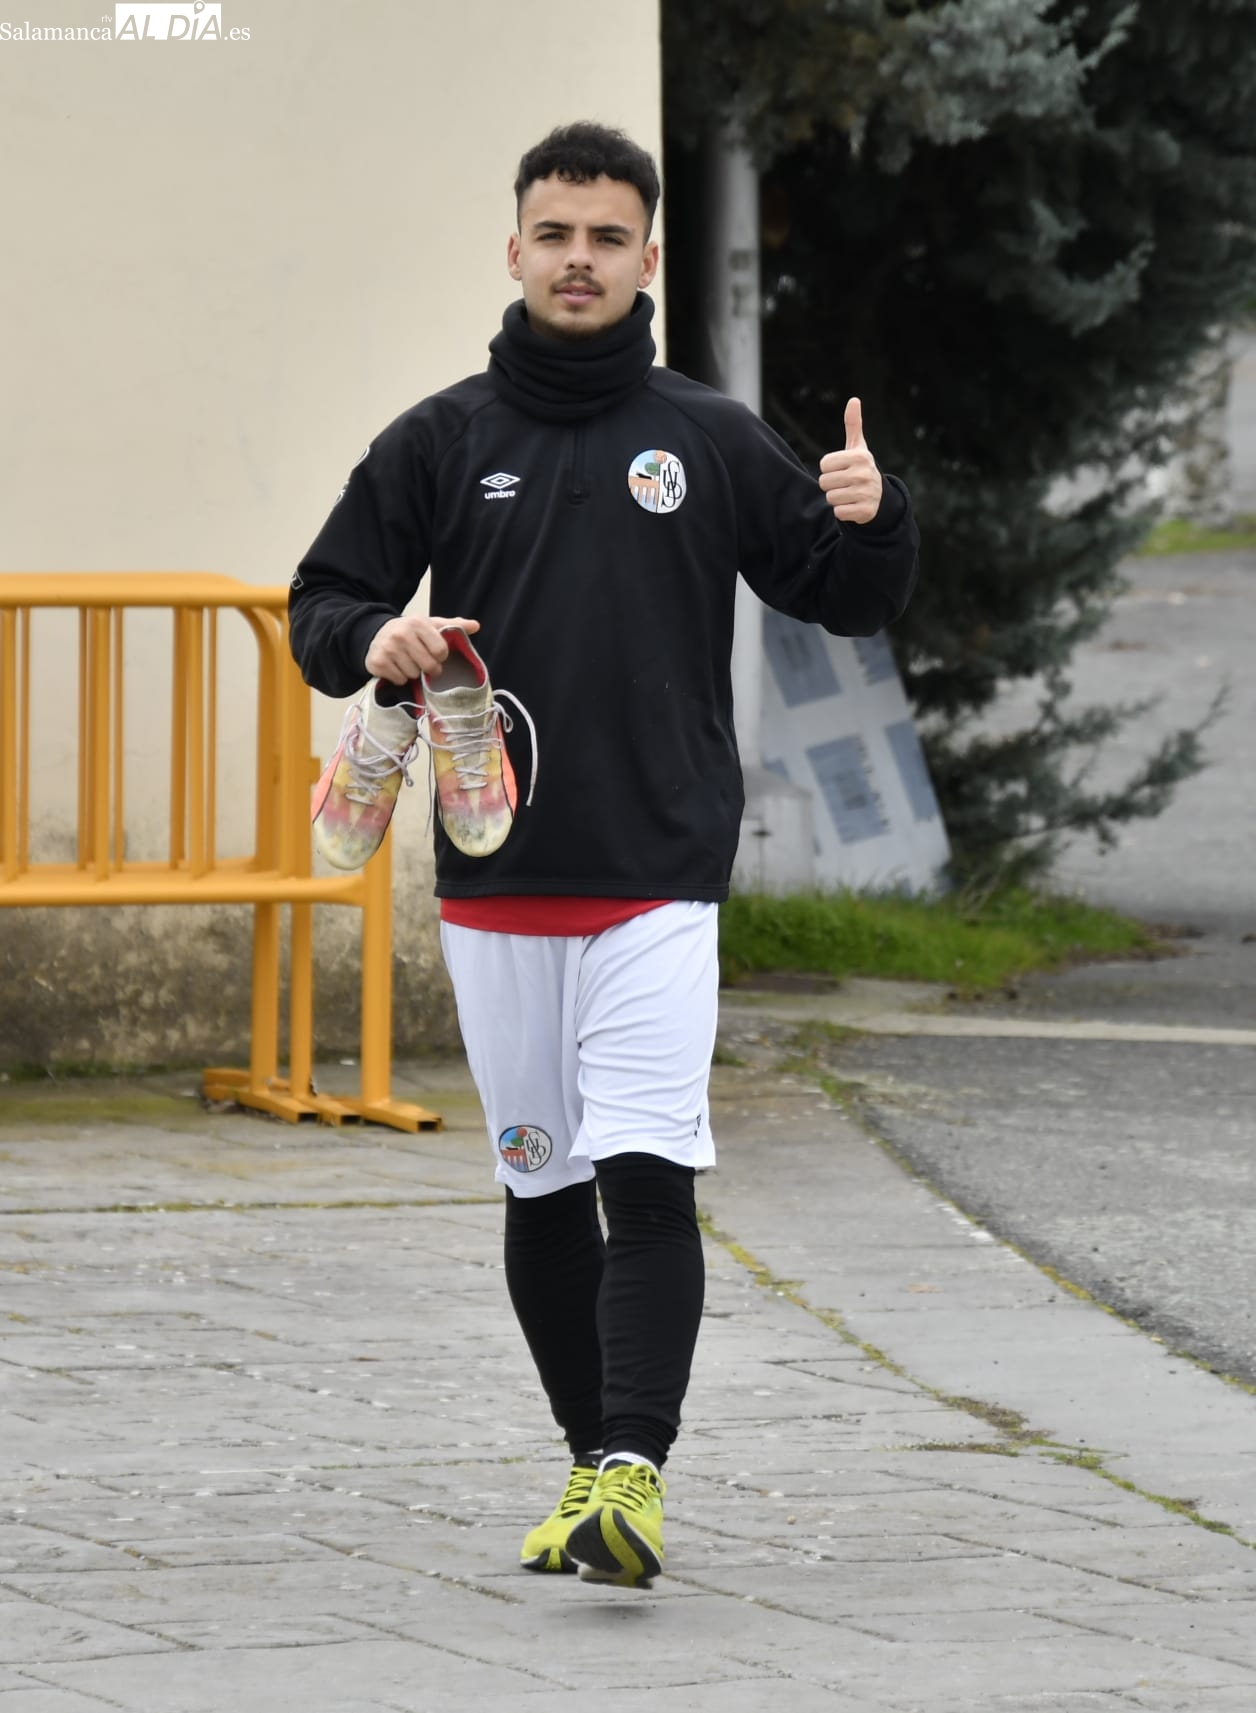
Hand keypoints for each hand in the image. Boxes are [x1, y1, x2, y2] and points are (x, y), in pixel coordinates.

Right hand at [364, 614, 479, 683]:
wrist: (377, 633)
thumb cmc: (411, 631)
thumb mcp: (431, 625)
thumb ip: (454, 625)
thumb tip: (476, 625)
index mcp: (418, 623)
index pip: (441, 650)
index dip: (441, 656)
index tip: (435, 653)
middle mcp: (401, 634)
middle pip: (428, 666)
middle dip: (429, 668)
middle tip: (423, 662)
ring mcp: (388, 649)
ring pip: (413, 675)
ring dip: (413, 672)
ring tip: (408, 662)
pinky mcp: (377, 662)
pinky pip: (399, 680)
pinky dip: (400, 677)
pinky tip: (397, 666)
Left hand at [818, 398, 883, 525]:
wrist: (879, 497)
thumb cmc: (861, 467)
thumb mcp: (858, 447)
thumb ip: (853, 424)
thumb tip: (854, 400)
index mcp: (860, 457)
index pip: (824, 464)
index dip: (829, 468)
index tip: (841, 469)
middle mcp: (864, 474)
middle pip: (824, 482)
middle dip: (831, 484)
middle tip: (844, 483)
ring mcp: (865, 493)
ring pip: (830, 498)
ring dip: (836, 498)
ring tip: (849, 493)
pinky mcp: (865, 511)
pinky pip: (838, 513)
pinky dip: (843, 511)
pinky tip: (853, 505)